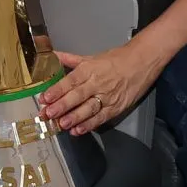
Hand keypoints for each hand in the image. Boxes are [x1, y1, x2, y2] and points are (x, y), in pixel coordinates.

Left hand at [39, 45, 162, 135]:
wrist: (141, 62)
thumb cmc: (114, 59)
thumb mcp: (90, 57)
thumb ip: (70, 59)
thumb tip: (51, 56)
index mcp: (88, 69)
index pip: (70, 81)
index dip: (57, 90)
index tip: (44, 98)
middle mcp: (97, 83)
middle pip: (77, 96)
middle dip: (61, 106)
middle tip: (48, 114)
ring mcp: (107, 97)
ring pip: (88, 109)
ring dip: (74, 118)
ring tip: (62, 124)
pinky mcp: (116, 108)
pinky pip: (101, 118)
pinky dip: (89, 125)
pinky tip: (78, 130)